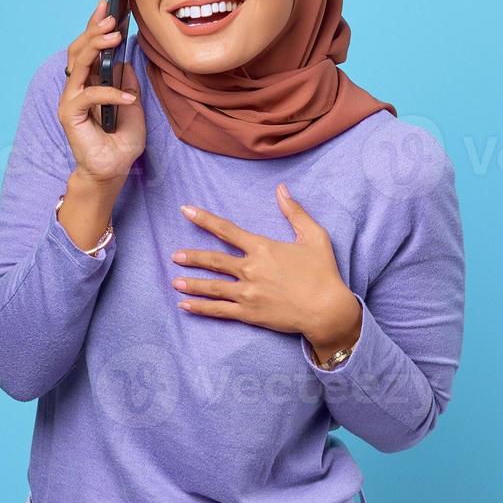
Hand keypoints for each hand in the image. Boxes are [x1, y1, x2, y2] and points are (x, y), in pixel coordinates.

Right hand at [59, 0, 145, 185]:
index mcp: (90, 81)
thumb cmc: (121, 141)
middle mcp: (77, 87)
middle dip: (94, 29)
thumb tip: (125, 60)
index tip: (107, 4)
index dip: (95, 25)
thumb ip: (127, 82)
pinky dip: (109, 92)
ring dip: (96, 47)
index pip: (89, 47)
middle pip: (79, 49)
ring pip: (78, 64)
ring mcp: (72, 100)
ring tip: (115, 37)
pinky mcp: (70, 115)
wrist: (114, 170)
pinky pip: (88, 95)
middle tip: (112, 17)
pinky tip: (127, 96)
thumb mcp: (133, 104)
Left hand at [170, 183, 362, 358]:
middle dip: (192, 256)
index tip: (185, 210)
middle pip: (213, 260)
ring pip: (212, 286)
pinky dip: (200, 308)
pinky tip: (184, 306)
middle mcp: (250, 269)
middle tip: (175, 255)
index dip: (204, 219)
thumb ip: (294, 212)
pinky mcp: (249, 313)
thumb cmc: (323, 272)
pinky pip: (219, 310)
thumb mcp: (314, 236)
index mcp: (262, 248)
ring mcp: (247, 293)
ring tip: (175, 282)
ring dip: (191, 283)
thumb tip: (281, 189)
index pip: (226, 230)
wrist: (327, 310)